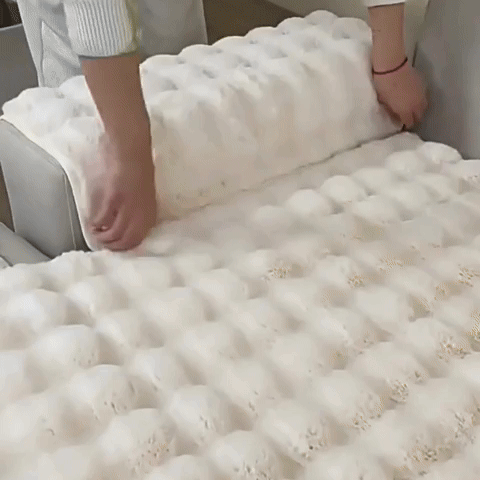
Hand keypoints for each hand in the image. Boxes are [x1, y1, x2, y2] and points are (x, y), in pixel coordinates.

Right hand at [87, 131, 157, 250]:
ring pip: (115, 234)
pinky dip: (96, 225)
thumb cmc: (137, 168)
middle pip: (128, 241)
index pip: (139, 239)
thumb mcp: (144, 195)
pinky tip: (92, 224)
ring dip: (102, 239)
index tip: (115, 247)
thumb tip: (128, 226)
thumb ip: (140, 211)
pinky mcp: (115, 197)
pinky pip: (104, 219)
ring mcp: (129, 206)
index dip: (126, 247)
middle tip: (102, 244)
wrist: (132, 148)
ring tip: (95, 235)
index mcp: (150, 212)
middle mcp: (142, 213)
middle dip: (113, 247)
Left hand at [373, 62, 427, 129]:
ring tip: (411, 109)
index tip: (402, 125)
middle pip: (420, 116)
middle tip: (407, 118)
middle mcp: (416, 104)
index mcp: (406, 110)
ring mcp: (421, 93)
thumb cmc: (384, 85)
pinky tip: (414, 98)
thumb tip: (396, 115)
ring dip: (419, 109)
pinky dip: (420, 100)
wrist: (392, 65)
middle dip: (415, 119)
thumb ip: (391, 110)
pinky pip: (424, 96)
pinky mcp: (422, 84)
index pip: (410, 123)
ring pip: (424, 106)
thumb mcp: (384, 101)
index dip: (406, 125)